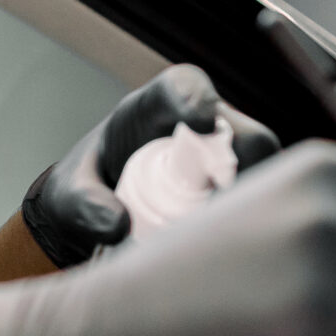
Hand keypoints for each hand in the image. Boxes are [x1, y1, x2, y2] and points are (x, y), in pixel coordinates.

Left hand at [20, 64, 279, 266]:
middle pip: (247, 135)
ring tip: (220, 232)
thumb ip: (82, 204)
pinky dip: (254, 225)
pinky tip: (228, 248)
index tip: (199, 122)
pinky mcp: (238, 198)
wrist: (100, 214)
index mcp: (158, 107)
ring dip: (254, 202)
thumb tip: (117, 225)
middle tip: (218, 200)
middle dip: (244, 163)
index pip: (185, 87)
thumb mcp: (69, 195)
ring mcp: (227, 166)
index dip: (197, 100)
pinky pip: (264, 205)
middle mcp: (203, 130)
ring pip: (267, 176)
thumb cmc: (87, 191)